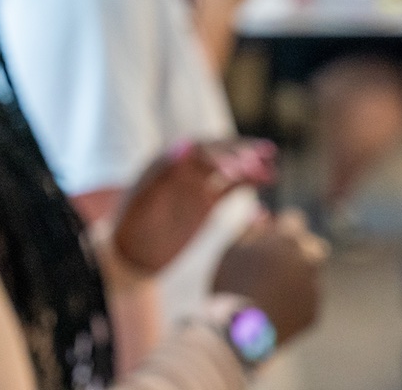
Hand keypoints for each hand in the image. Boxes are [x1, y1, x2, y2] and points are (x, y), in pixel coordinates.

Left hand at [111, 138, 276, 274]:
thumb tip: (185, 144)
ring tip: (272, 170)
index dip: (221, 153)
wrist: (129, 257)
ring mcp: (196, 185)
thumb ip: (161, 172)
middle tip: (265, 158)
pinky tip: (267, 190)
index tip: (240, 164)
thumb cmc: (129, 228)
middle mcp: (183, 169)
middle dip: (242, 154)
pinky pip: (231, 190)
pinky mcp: (206, 203)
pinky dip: (249, 189)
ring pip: (229, 170)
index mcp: (166, 162)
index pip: (199, 150)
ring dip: (250, 167)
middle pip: (218, 154)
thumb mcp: (142, 201)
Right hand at [211, 209, 326, 345]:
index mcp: (287, 240)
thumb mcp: (231, 251)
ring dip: (298, 275)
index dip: (280, 225)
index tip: (268, 235)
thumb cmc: (231, 285)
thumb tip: (264, 215)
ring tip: (272, 288)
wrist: (241, 331)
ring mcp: (313, 288)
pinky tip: (273, 307)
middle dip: (300, 248)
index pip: (294, 219)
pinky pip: (308, 299)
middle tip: (278, 260)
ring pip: (312, 274)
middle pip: (313, 244)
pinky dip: (295, 300)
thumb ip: (249, 229)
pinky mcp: (313, 312)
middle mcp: (308, 261)